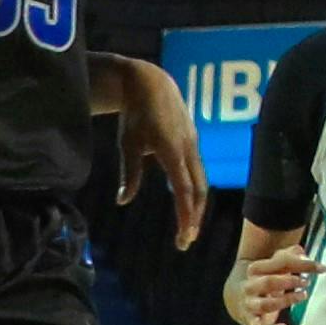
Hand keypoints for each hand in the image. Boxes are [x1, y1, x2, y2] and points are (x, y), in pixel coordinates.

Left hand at [110, 61, 214, 242]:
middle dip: (195, 217)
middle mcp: (189, 149)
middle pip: (199, 190)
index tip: (184, 236)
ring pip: (201, 181)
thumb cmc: (135, 115)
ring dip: (196, 206)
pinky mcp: (193, 142)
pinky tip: (188, 203)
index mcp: (172, 150)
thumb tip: (123, 201)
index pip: (184, 189)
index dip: (186, 214)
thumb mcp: (128, 144)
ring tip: (188, 227)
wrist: (151, 84)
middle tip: (186, 240)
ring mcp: (193, 145)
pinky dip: (195, 191)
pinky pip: (198, 171)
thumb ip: (131, 174)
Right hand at [229, 240, 313, 324]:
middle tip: (306, 281)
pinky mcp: (252, 322)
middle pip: (269, 282)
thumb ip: (292, 257)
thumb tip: (305, 256)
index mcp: (255, 269)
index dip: (302, 264)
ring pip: (266, 305)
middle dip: (289, 281)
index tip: (321, 268)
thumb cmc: (267, 278)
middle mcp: (249, 287)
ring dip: (286, 300)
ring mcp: (250, 305)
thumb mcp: (276, 264)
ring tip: (302, 295)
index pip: (279, 262)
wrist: (241, 298)